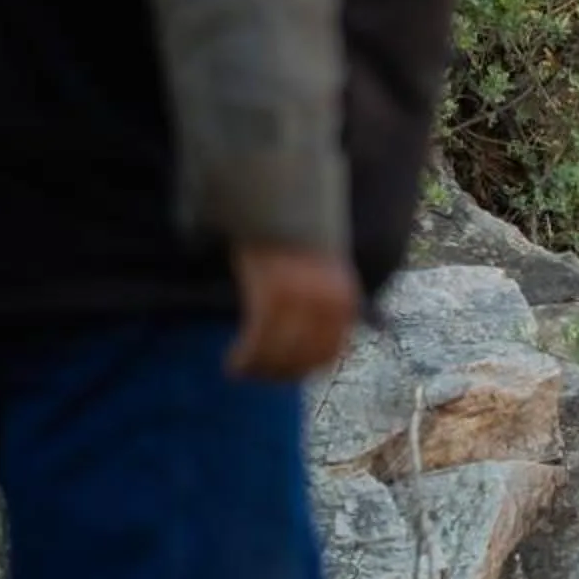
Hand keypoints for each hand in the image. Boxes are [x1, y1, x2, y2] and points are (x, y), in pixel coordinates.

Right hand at [228, 244, 360, 382]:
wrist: (280, 201)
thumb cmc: (296, 243)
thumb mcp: (321, 278)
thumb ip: (319, 312)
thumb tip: (307, 351)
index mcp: (345, 301)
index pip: (329, 354)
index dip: (303, 371)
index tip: (281, 376)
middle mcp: (329, 304)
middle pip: (302, 358)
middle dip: (275, 373)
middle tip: (253, 375)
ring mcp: (302, 300)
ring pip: (278, 354)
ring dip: (257, 368)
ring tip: (239, 368)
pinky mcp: (273, 294)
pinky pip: (258, 339)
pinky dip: (245, 357)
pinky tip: (233, 361)